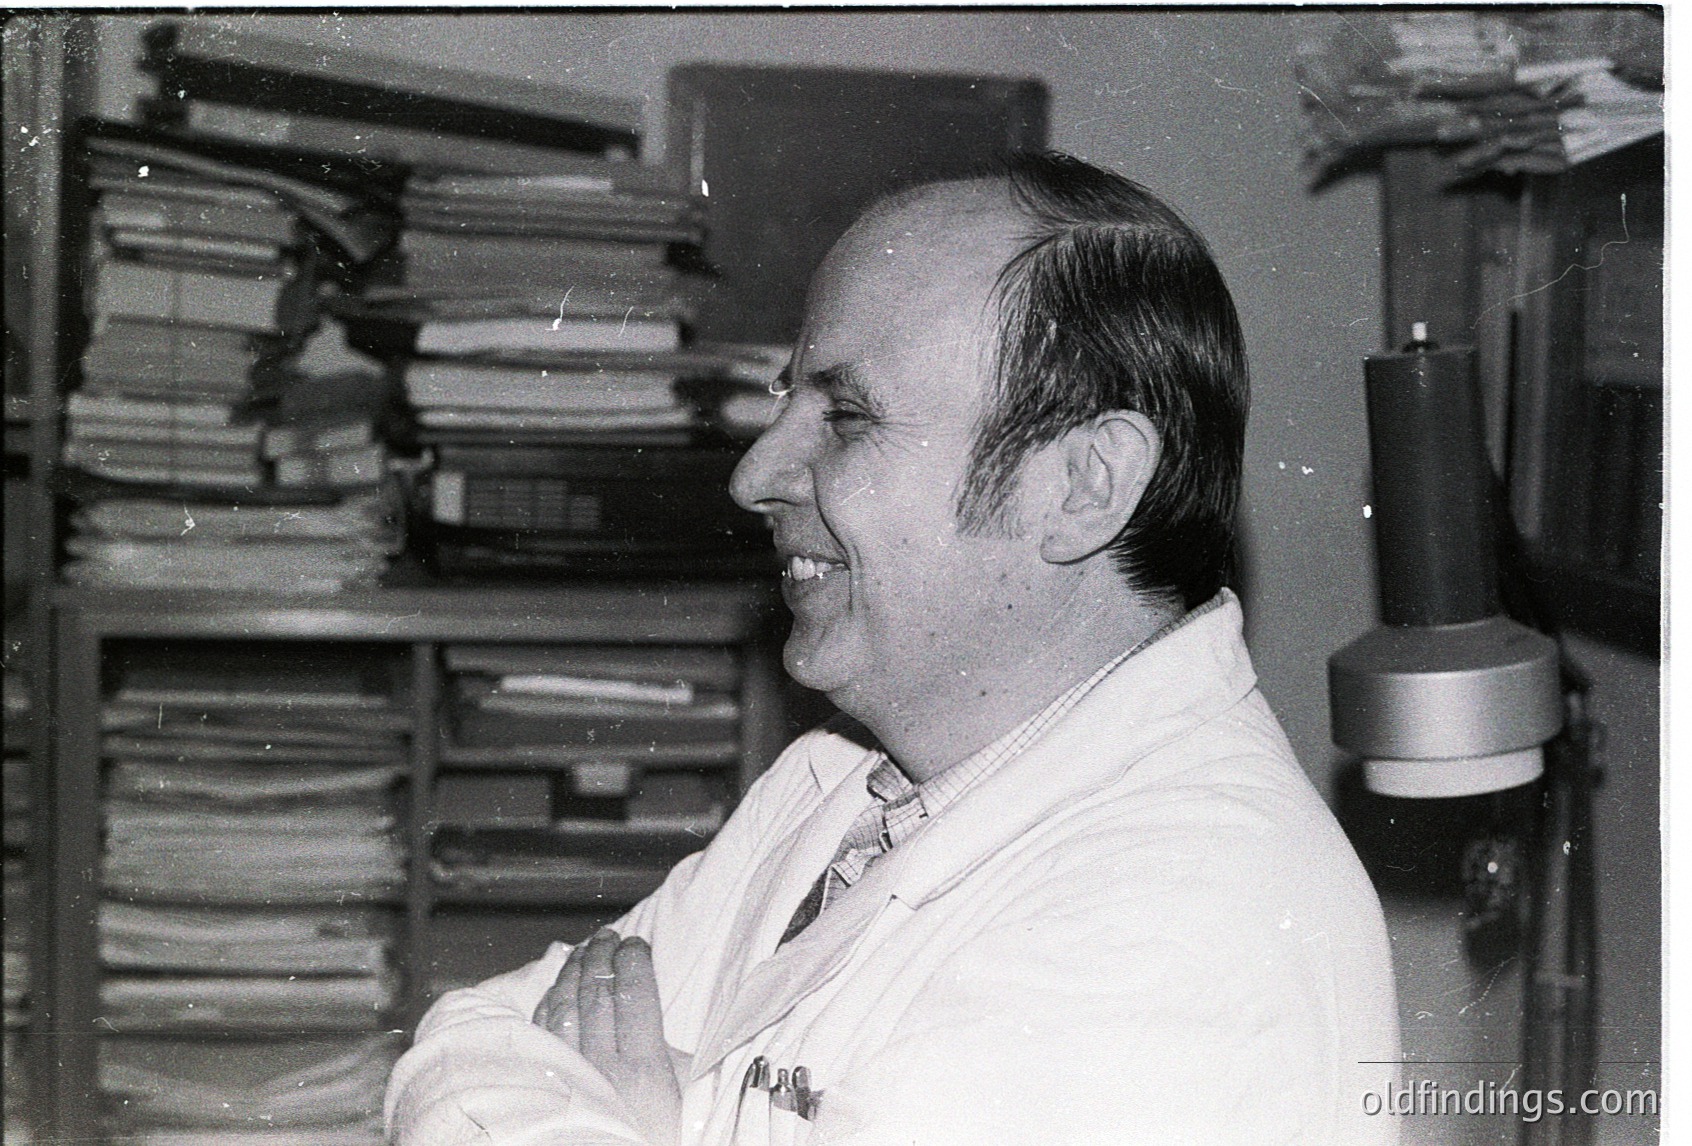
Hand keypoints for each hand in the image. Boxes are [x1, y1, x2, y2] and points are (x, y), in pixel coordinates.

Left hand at [534, 928, 682, 1145]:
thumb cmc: (654, 1141)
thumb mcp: (680, 1104)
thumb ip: (675, 1064)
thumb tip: (671, 1034)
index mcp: (643, 1070)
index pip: (634, 995)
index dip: (634, 961)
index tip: (637, 944)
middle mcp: (601, 1067)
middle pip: (597, 993)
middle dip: (602, 956)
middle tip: (608, 936)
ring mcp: (568, 1075)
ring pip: (565, 1007)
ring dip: (574, 972)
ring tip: (583, 951)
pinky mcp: (545, 1086)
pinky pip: (542, 1032)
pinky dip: (550, 1003)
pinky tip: (556, 989)